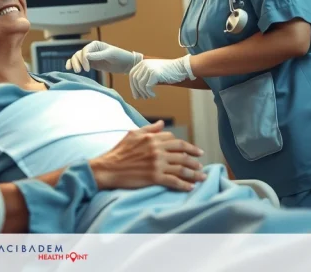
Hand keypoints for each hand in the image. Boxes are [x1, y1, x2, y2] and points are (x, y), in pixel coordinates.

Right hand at [65, 41, 142, 73]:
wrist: (126, 63)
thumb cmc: (120, 56)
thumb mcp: (110, 55)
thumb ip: (98, 55)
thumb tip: (85, 56)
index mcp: (95, 45)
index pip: (84, 51)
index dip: (83, 59)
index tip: (87, 69)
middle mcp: (91, 50)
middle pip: (78, 54)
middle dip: (77, 62)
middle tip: (79, 71)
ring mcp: (90, 57)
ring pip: (77, 58)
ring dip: (74, 64)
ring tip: (77, 71)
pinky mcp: (90, 63)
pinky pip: (79, 63)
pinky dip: (73, 64)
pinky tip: (68, 68)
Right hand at [89, 120, 205, 191]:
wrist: (108, 168)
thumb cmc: (118, 151)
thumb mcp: (132, 134)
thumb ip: (149, 129)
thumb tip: (162, 123)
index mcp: (152, 139)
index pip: (174, 140)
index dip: (185, 145)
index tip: (192, 151)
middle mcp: (157, 150)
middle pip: (182, 153)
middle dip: (194, 159)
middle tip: (201, 164)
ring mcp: (157, 164)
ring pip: (182, 168)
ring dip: (194, 173)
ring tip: (202, 176)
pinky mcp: (154, 177)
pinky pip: (174, 181)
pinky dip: (184, 185)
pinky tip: (191, 187)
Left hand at [129, 56, 195, 98]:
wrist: (180, 68)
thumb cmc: (169, 71)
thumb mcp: (154, 71)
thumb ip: (145, 77)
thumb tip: (136, 91)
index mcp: (143, 63)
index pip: (132, 75)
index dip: (133, 86)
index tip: (136, 94)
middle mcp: (144, 64)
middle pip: (135, 80)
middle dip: (137, 91)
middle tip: (142, 98)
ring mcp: (149, 68)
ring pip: (140, 84)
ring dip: (144, 93)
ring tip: (149, 96)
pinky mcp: (154, 74)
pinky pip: (147, 86)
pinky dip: (149, 93)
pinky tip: (154, 95)